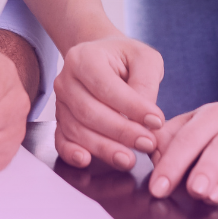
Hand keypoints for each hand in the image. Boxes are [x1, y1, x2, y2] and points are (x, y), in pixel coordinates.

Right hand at [53, 34, 164, 171]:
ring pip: (77, 130)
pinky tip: (86, 161)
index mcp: (84, 58)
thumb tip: (146, 120)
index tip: (157, 121)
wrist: (103, 57)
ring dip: (104, 148)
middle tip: (147, 143)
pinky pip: (62, 140)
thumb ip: (146, 83)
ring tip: (130, 159)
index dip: (131, 107)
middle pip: (89, 112)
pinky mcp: (60, 121)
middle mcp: (66, 80)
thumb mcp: (144, 58)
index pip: (106, 87)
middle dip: (121, 132)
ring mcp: (61, 102)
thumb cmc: (125, 58)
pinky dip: (72, 153)